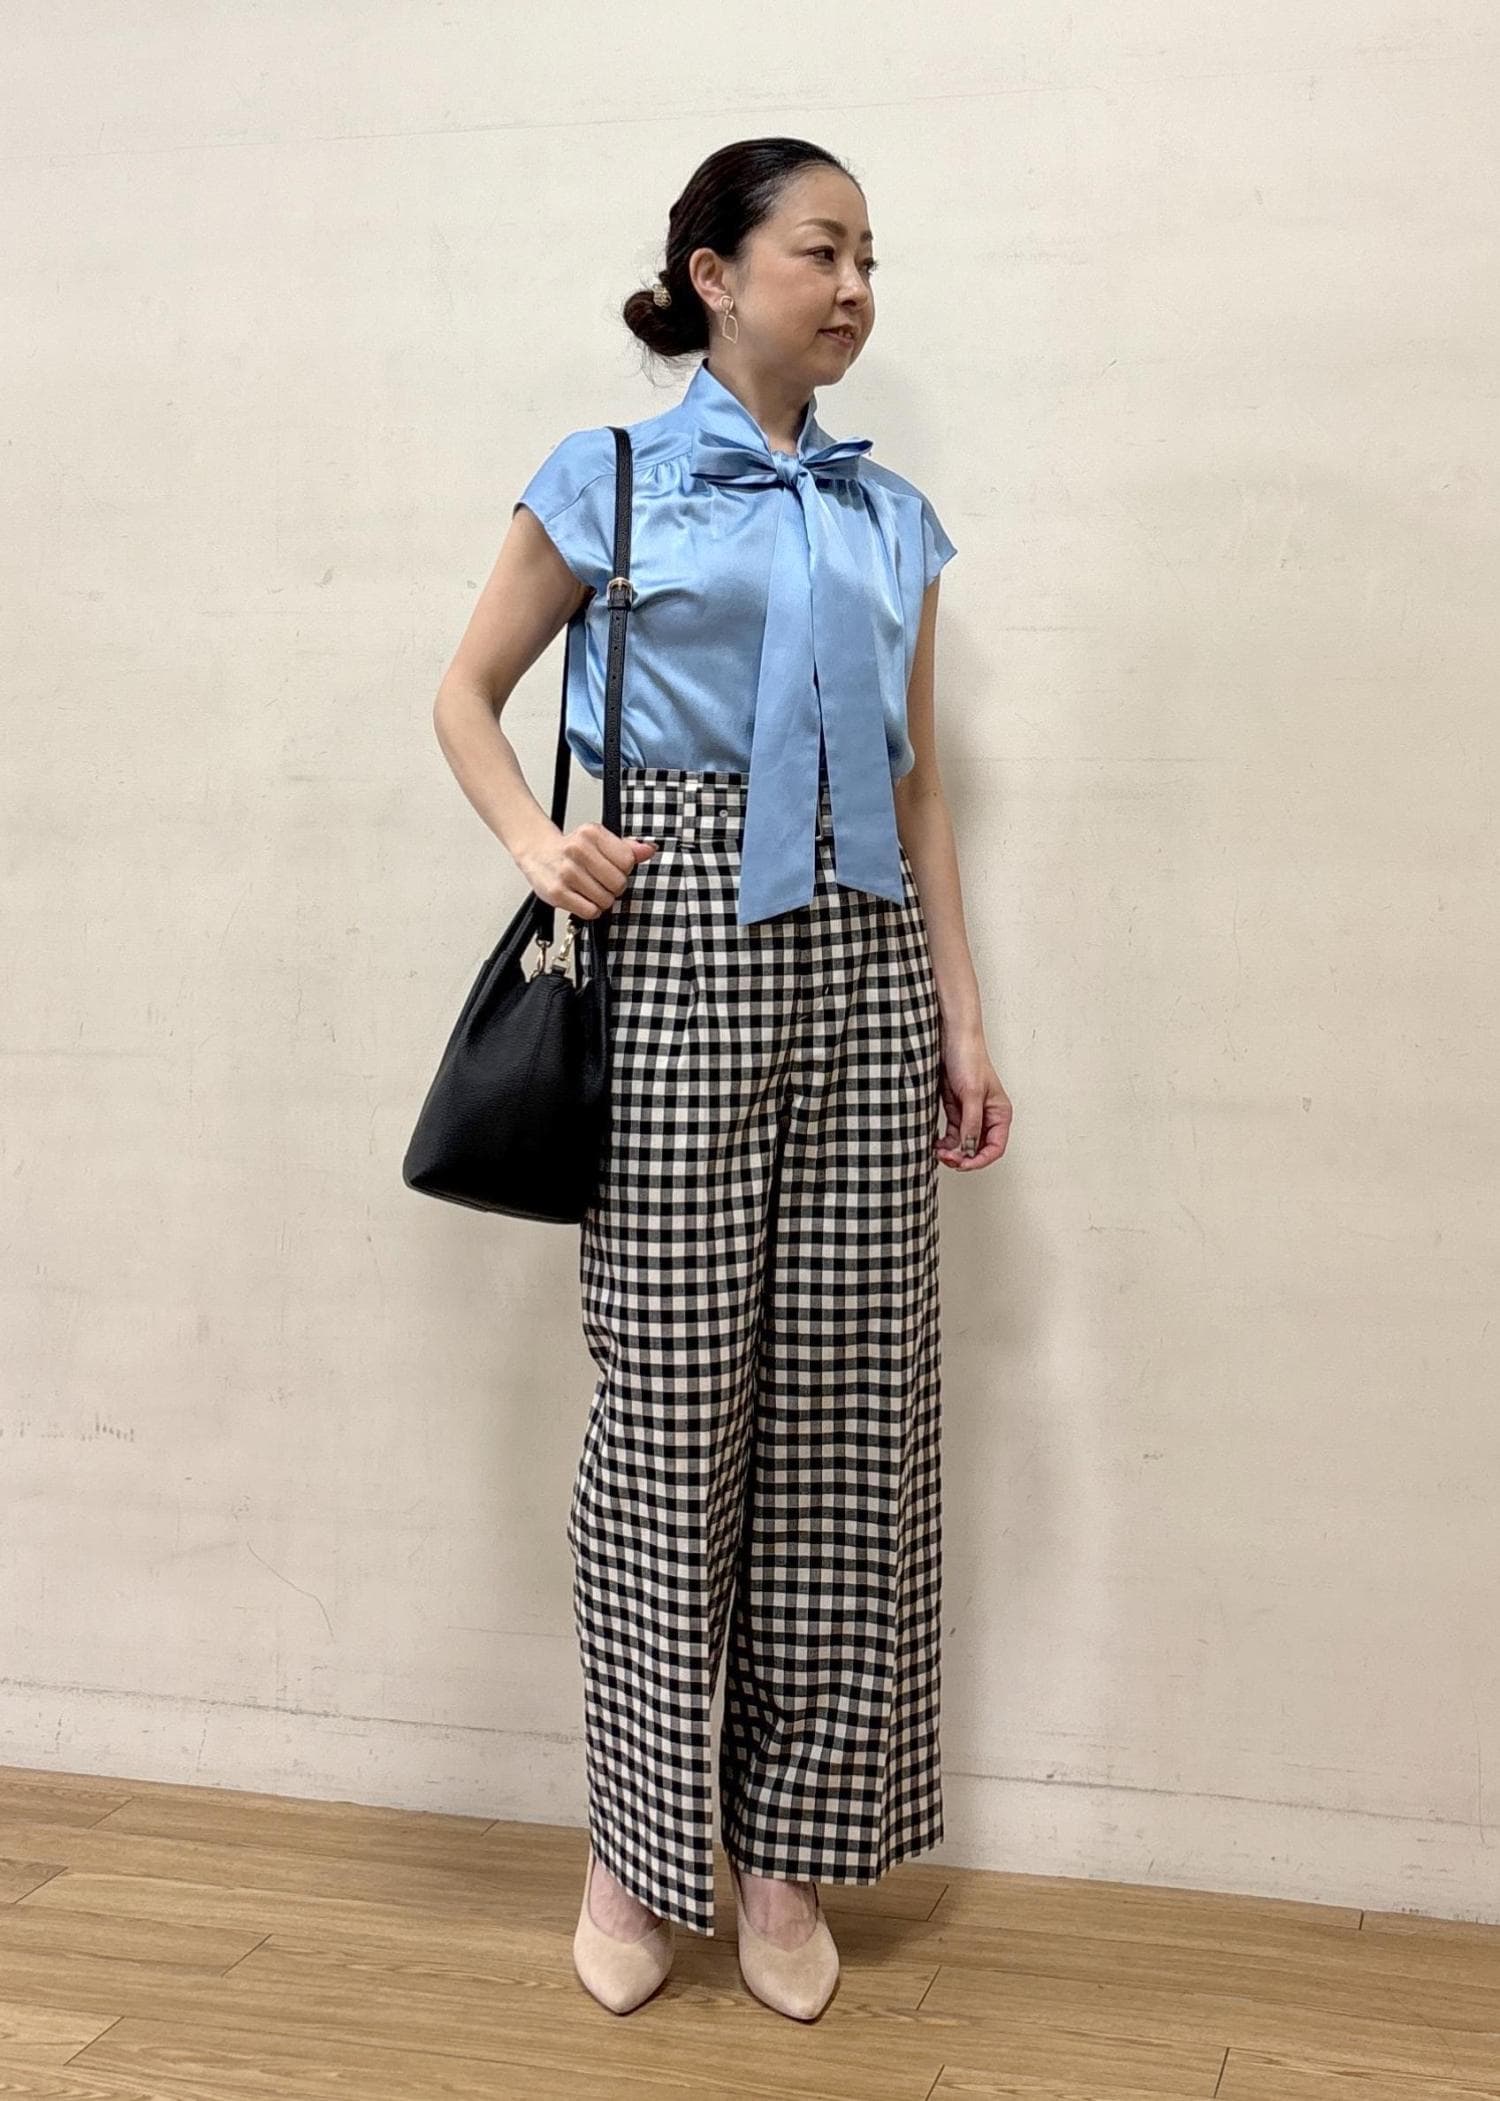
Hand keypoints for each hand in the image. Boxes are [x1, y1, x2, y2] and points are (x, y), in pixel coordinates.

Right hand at [515, 822, 655, 917]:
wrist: (538, 853)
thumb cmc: (570, 849)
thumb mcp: (599, 841)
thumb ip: (626, 848)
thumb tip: (649, 849)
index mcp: (591, 833)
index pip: (628, 861)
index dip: (624, 869)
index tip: (612, 868)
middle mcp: (577, 850)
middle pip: (618, 883)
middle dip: (614, 887)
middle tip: (600, 881)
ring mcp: (566, 872)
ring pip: (605, 900)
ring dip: (601, 900)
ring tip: (589, 889)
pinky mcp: (557, 892)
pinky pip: (590, 911)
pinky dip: (590, 909)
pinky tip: (581, 898)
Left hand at [935, 1025, 1011, 1170]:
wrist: (951, 1039)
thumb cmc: (969, 1059)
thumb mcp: (971, 1094)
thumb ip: (971, 1123)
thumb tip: (969, 1149)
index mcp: (1000, 1113)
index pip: (996, 1147)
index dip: (981, 1160)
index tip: (964, 1164)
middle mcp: (987, 1116)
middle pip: (979, 1149)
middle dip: (964, 1157)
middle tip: (947, 1158)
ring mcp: (971, 1114)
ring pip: (964, 1144)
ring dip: (953, 1152)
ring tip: (939, 1152)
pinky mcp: (956, 1110)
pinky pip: (952, 1134)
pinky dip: (945, 1142)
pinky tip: (937, 1144)